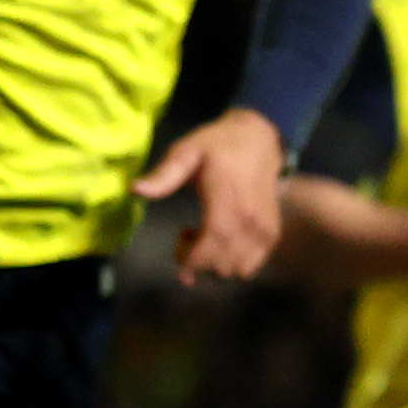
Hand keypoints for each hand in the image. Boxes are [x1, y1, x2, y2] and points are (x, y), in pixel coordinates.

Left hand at [133, 110, 287, 283]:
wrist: (259, 138)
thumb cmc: (219, 145)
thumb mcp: (186, 152)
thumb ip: (164, 174)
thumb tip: (135, 190)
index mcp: (228, 200)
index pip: (213, 244)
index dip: (193, 263)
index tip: (179, 267)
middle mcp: (251, 220)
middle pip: (224, 265)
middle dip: (199, 264)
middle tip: (187, 236)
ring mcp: (265, 228)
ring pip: (239, 269)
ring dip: (217, 265)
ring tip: (207, 239)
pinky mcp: (272, 233)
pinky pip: (253, 264)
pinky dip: (235, 263)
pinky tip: (224, 242)